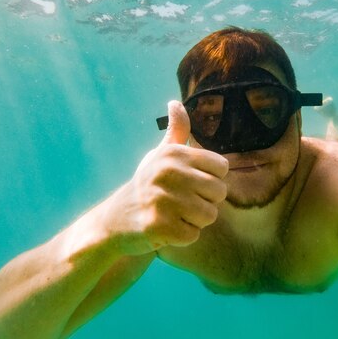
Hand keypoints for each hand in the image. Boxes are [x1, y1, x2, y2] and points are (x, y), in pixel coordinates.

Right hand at [105, 100, 228, 254]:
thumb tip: (175, 102)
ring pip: (209, 215)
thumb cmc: (147, 184)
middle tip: (182, 202)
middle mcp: (169, 172)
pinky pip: (194, 234)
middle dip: (205, 202)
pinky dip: (183, 236)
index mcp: (174, 154)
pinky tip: (166, 228)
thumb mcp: (160, 155)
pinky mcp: (159, 226)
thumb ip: (176, 130)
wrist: (115, 219)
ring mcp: (163, 200)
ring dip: (195, 220)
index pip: (222, 167)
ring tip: (175, 214)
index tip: (191, 182)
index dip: (211, 179)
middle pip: (219, 192)